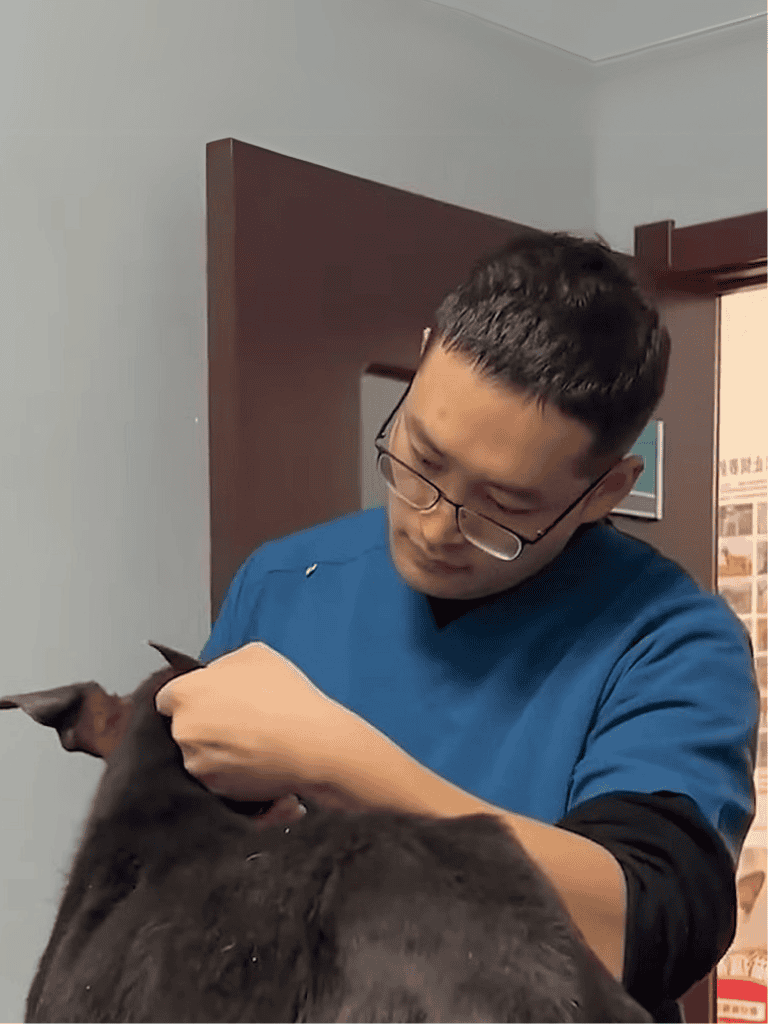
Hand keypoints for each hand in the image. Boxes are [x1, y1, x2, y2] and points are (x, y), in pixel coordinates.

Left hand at [154, 641, 348, 802]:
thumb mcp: (255, 655)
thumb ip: (223, 664)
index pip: (168, 697)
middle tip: (239, 715)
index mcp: (184, 694)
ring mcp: (197, 764)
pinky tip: (259, 755)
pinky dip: (234, 768)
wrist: (312, 745)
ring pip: (201, 752)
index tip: (209, 697)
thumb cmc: (286, 699)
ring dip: (220, 746)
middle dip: (206, 721)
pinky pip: (219, 775)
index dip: (191, 696)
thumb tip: (216, 674)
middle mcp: (183, 731)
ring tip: (255, 736)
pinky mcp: (216, 790)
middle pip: (184, 725)